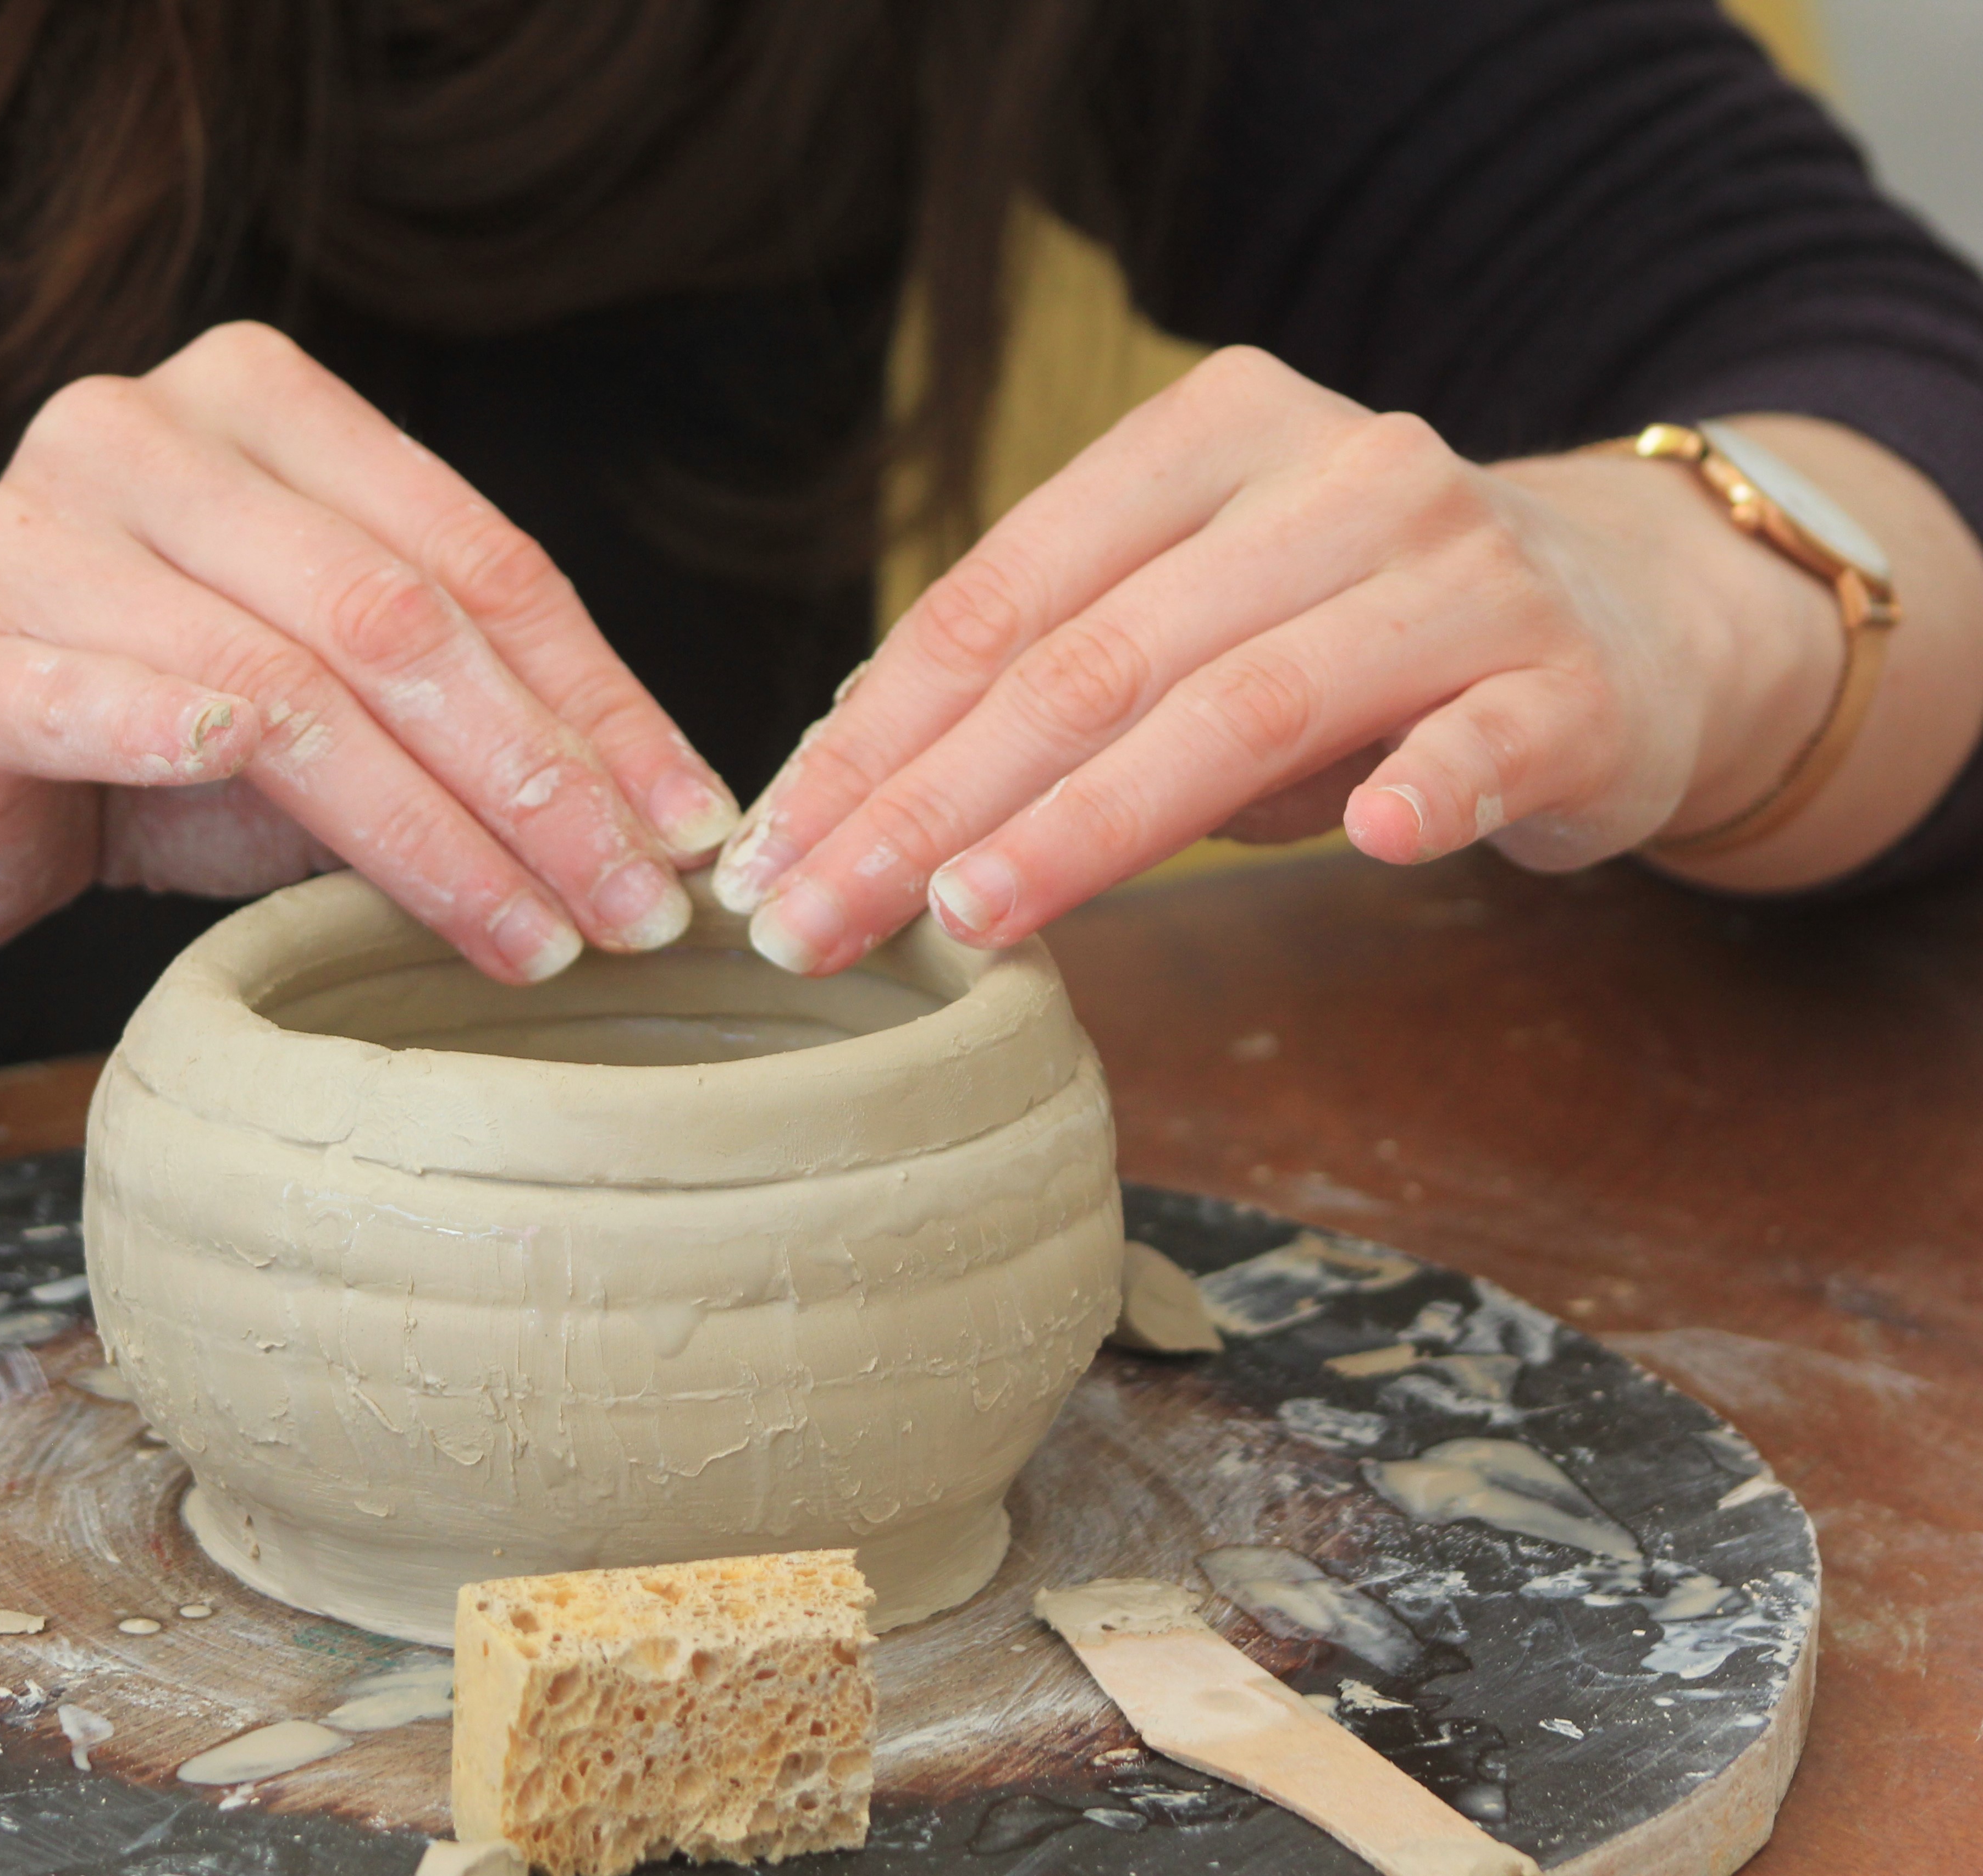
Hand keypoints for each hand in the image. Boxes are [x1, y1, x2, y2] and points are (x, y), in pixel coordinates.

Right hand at [0, 321, 737, 981]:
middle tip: (635, 906)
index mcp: (256, 401)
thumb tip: (660, 822)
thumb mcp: (326, 711)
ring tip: (537, 939)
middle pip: (398, 615)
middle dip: (541, 779)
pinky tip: (361, 869)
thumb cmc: (138, 744)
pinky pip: (119, 709)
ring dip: (438, 831)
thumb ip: (457, 721)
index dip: (600, 699)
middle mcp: (137, 430)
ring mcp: (31, 531)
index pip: (474, 554)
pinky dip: (240, 779)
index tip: (689, 824)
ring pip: (290, 682)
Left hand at [704, 346, 1851, 970]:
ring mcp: (1458, 575)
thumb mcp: (1189, 622)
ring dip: (1092, 822)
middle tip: (810, 923)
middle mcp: (1335, 477)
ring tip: (969, 917)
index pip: (1000, 598)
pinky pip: (1479, 741)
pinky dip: (1419, 786)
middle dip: (931, 806)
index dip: (872, 734)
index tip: (768, 851)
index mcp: (1208, 438)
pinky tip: (1360, 841)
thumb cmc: (1346, 639)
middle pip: (1093, 661)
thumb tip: (845, 780)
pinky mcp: (1567, 684)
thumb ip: (1052, 675)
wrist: (1620, 618)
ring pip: (1243, 707)